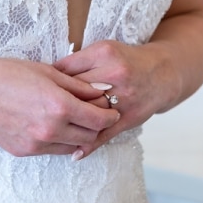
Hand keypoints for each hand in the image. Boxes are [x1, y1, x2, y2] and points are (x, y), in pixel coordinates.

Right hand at [0, 56, 120, 157]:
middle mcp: (52, 129)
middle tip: (94, 115)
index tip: (110, 110)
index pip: (99, 119)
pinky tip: (50, 126)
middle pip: (90, 135)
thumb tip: (101, 92)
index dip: (109, 115)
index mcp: (60, 106)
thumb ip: (77, 86)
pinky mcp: (26, 151)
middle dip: (96, 126)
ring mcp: (38, 143)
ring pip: (73, 146)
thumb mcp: (46, 72)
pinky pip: (52, 150)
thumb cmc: (7, 74)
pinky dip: (58, 140)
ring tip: (72, 121)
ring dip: (78, 135)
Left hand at [53, 39, 175, 158]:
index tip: (40, 90)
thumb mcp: (102, 50)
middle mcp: (115, 76)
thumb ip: (77, 61)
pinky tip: (75, 152)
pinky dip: (90, 144)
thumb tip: (48, 75)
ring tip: (52, 128)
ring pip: (90, 113)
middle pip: (77, 92)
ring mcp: (124, 98)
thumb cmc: (125, 60)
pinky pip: (107, 133)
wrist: (162, 74)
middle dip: (59, 101)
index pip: (67, 69)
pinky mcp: (130, 117)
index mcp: (104, 55)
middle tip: (43, 111)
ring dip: (71, 122)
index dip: (51, 81)